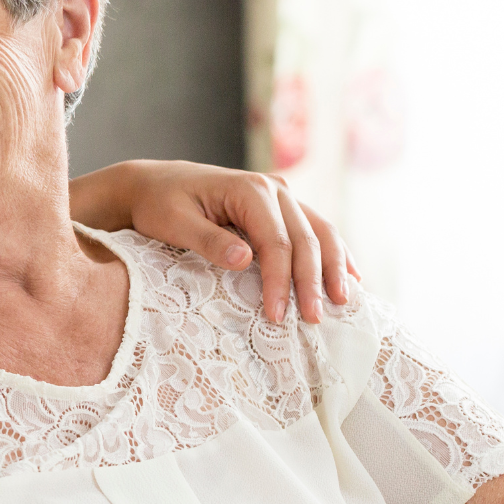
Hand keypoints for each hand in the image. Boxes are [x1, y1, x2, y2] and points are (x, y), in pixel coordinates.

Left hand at [74, 160, 359, 323]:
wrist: (154, 183)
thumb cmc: (159, 204)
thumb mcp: (174, 222)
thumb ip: (208, 240)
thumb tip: (245, 260)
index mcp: (249, 190)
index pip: (276, 242)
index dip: (280, 281)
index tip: (277, 316)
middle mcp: (274, 188)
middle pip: (305, 239)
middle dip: (311, 281)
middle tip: (314, 319)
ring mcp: (282, 194)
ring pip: (320, 231)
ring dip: (333, 267)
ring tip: (343, 301)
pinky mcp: (282, 205)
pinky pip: (315, 228)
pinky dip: (333, 252)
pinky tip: (349, 275)